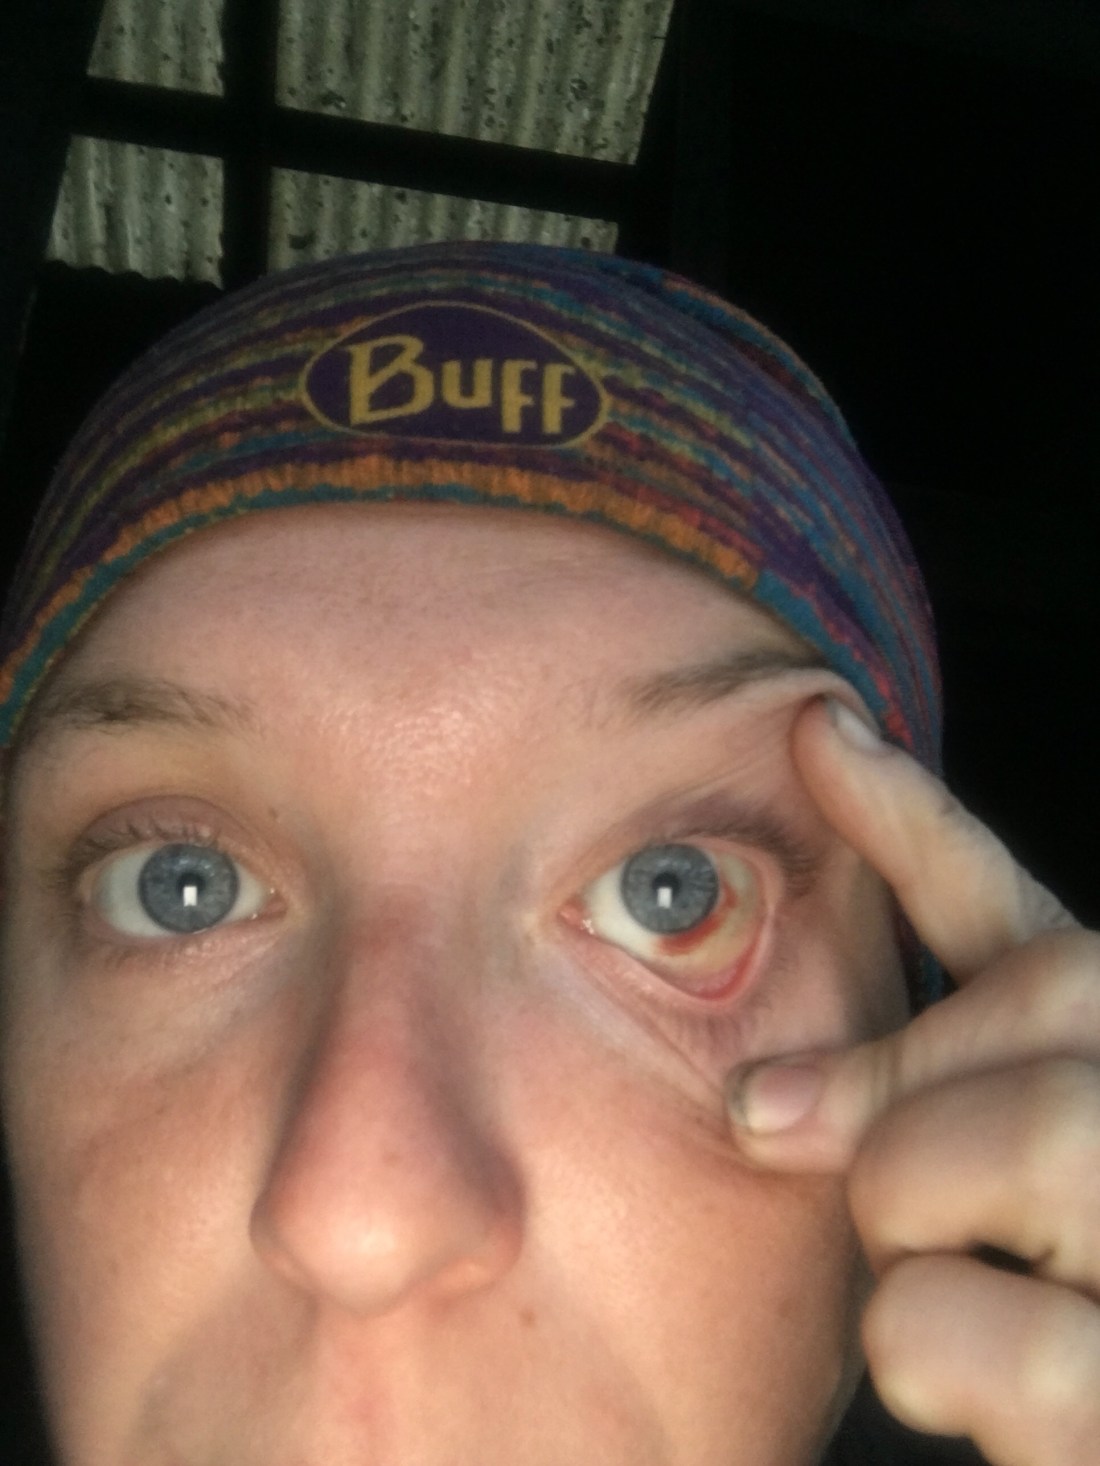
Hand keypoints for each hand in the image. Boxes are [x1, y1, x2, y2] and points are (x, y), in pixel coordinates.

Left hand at [725, 696, 1098, 1465]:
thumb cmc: (1063, 1318)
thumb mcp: (999, 1191)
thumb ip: (921, 1114)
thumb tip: (758, 1099)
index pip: (1035, 929)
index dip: (917, 821)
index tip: (815, 729)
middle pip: (1036, 1004)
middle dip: (897, 1088)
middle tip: (860, 1170)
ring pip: (981, 1151)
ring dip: (916, 1236)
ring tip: (980, 1300)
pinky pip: (973, 1330)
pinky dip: (944, 1365)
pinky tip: (1005, 1403)